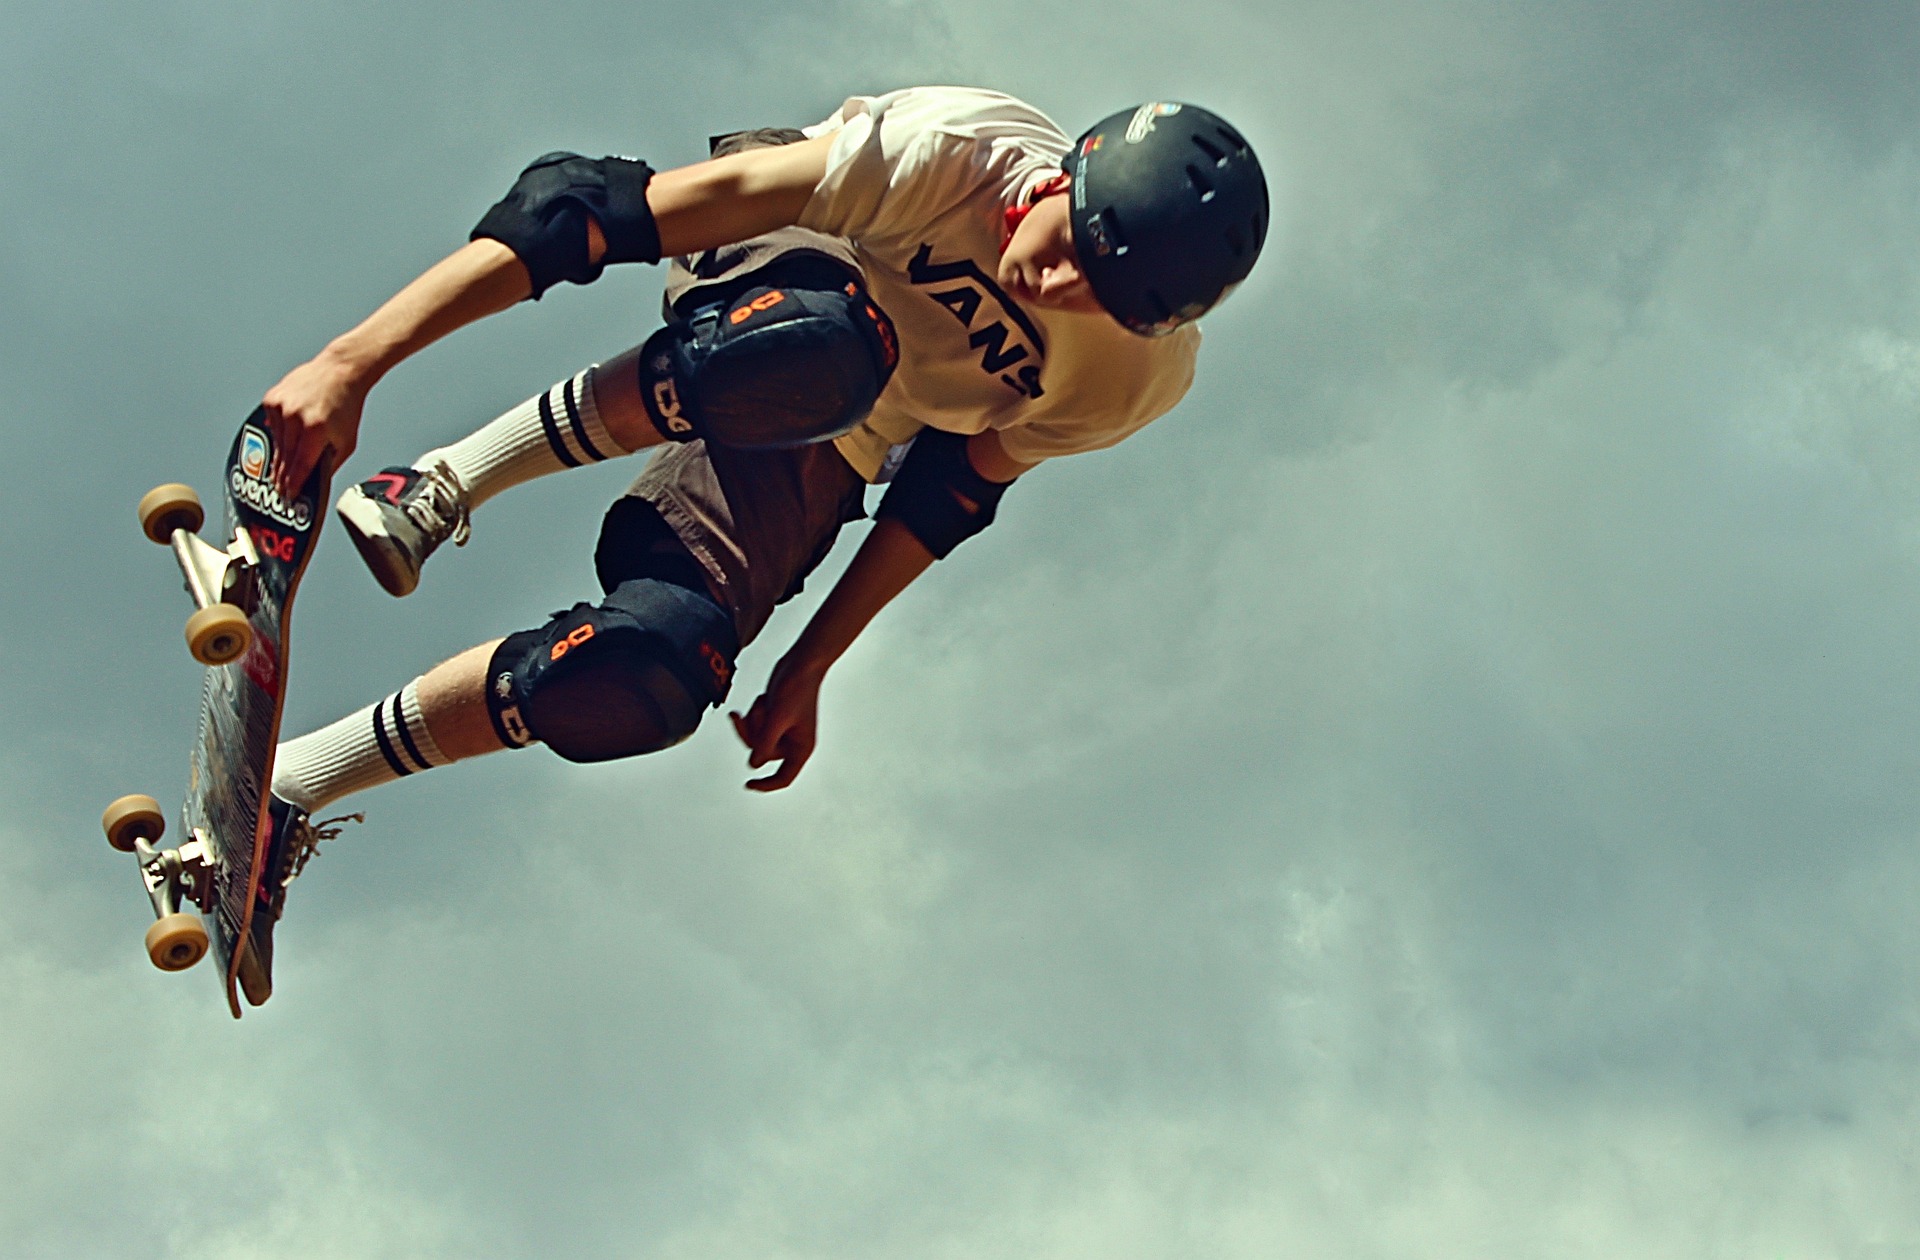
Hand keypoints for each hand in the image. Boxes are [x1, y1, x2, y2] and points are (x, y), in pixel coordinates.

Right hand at [261, 349, 368, 499]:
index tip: (288, 496)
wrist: (340, 371)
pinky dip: (278, 435)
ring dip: (280, 457)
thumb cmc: (346, 405)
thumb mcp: (346, 441)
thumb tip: (316, 482)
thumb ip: (330, 462)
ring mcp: (281, 407)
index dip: (293, 484)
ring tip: (281, 471)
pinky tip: (285, 441)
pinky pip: (272, 426)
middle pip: (285, 457)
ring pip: (277, 443)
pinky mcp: (272, 399)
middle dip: (283, 476)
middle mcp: (295, 417)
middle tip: (280, 490)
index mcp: (315, 429)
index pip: (300, 465)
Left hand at [728, 658, 825, 791]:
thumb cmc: (796, 689)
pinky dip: (753, 714)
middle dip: (754, 733)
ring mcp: (781, 731)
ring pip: (755, 739)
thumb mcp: (777, 717)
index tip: (747, 784)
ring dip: (753, 721)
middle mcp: (792, 743)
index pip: (783, 778)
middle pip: (762, 754)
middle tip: (756, 713)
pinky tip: (762, 699)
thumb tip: (753, 765)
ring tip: (763, 702)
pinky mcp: (772, 720)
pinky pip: (754, 726)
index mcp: (801, 748)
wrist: (799, 664)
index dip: (766, 785)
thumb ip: (764, 742)